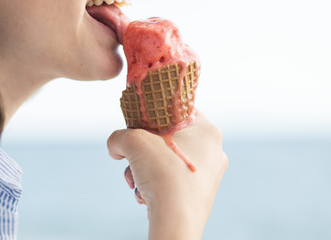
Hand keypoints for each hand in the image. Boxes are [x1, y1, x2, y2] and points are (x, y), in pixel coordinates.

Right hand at [107, 111, 227, 239]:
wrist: (175, 220)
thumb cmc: (162, 174)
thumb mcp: (133, 141)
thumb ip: (120, 136)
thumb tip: (115, 146)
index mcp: (207, 131)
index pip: (180, 110)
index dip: (156, 114)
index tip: (139, 124)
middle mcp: (214, 152)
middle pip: (171, 140)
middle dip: (145, 150)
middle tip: (131, 158)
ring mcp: (210, 176)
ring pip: (169, 163)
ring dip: (146, 170)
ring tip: (135, 181)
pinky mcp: (201, 197)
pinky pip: (174, 182)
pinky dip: (156, 187)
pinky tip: (145, 195)